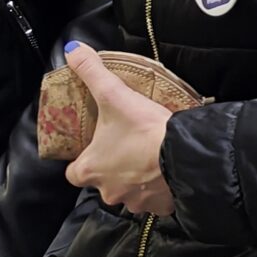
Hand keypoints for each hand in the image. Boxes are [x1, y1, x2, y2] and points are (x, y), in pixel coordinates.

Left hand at [61, 43, 173, 215]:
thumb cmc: (144, 130)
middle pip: (102, 184)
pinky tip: (167, 175)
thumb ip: (92, 72)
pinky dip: (158, 191)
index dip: (82, 162)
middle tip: (128, 150)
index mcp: (90, 170)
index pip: (73, 174)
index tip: (94, 150)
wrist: (185, 154)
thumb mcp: (114, 95)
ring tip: (150, 160)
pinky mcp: (159, 208)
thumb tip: (72, 48)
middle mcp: (108, 191)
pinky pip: (154, 201)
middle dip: (113, 171)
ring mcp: (134, 202)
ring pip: (129, 194)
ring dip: (136, 181)